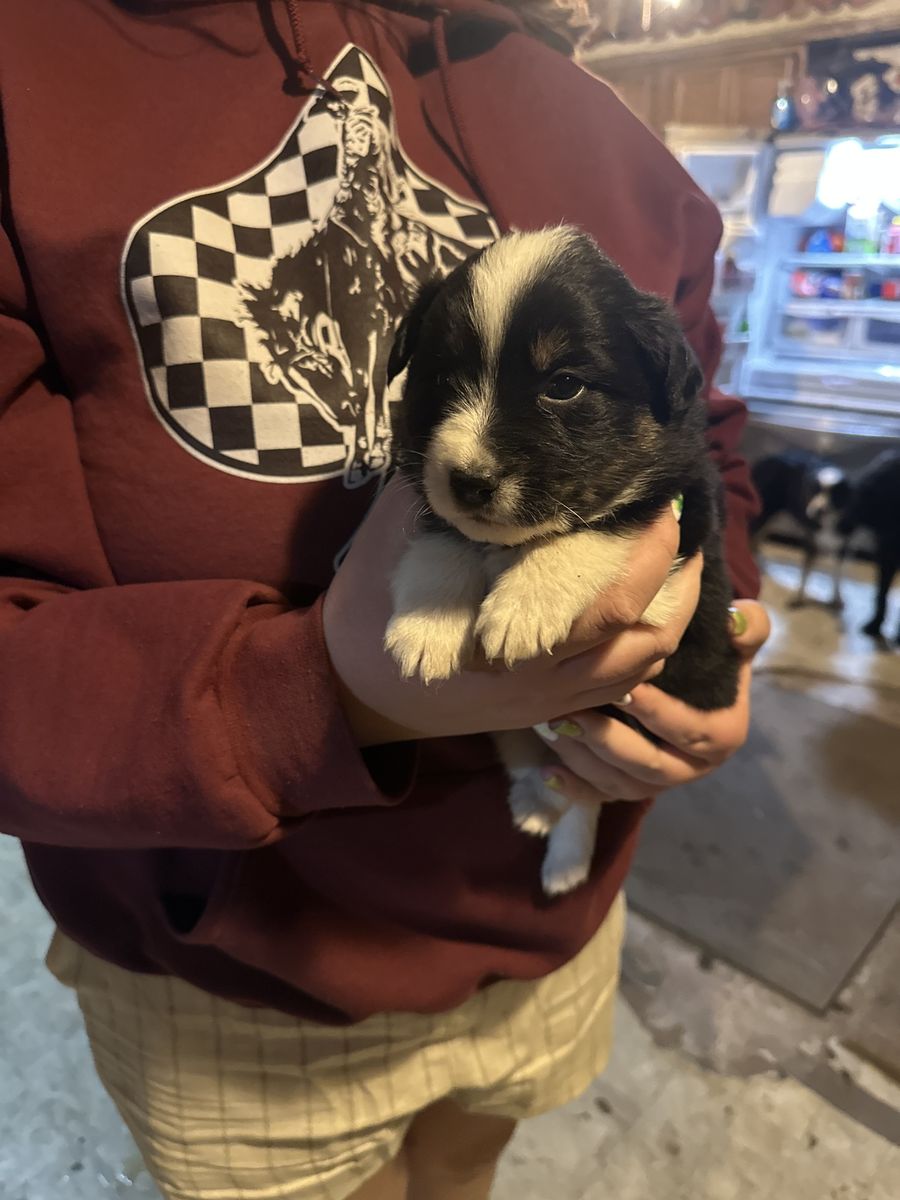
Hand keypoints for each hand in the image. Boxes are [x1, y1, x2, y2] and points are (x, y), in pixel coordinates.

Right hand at [323, 478, 699, 744]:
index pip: (607, 603)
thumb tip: (481, 444)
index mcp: (511, 642)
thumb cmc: (372, 614)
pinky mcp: (549, 710)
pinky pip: (620, 687)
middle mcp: (542, 679)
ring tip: (678, 561)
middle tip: (676, 521)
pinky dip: (646, 648)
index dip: (645, 552)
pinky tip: (647, 606)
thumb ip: (445, 500)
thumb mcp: (400, 545)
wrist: (355, 688)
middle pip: (637, 635)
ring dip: (670, 615)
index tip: (658, 502)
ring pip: (639, 667)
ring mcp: (549, 701)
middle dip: (670, 577)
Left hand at [536, 600, 770, 802]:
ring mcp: (659, 782)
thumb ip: (747, 627)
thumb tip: (737, 620)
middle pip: (651, 766)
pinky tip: (546, 772)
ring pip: (621, 784)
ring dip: (585, 761)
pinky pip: (601, 797)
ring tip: (553, 729)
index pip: (690, 730)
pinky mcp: (630, 788)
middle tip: (574, 714)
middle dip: (610, 742)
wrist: (692, 680)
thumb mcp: (736, 639)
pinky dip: (574, 788)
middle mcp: (693, 768)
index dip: (658, 713)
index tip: (625, 689)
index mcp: (723, 735)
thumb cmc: (711, 655)